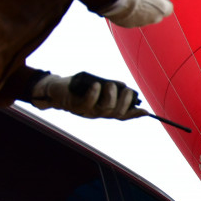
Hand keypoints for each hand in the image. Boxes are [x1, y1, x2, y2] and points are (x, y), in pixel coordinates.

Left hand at [29, 72, 147, 119]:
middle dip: (125, 102)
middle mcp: (97, 113)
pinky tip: (96, 85)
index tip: (145, 111)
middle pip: (117, 113)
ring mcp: (87, 111)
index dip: (134, 114)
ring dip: (111, 95)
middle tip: (126, 90)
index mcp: (104, 110)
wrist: (55, 90)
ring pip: (106, 109)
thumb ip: (109, 87)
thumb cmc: (77, 88)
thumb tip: (123, 86)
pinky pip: (89, 103)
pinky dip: (95, 93)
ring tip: (108, 85)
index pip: (122, 115)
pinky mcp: (76, 106)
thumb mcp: (96, 86)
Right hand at [98, 0, 175, 26]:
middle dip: (149, 3)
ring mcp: (139, 23)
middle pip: (155, 11)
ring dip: (138, 7)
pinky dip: (127, 11)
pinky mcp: (126, 24)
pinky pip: (129, 18)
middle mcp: (153, 19)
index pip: (168, 6)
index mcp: (162, 8)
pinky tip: (122, 2)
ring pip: (142, 15)